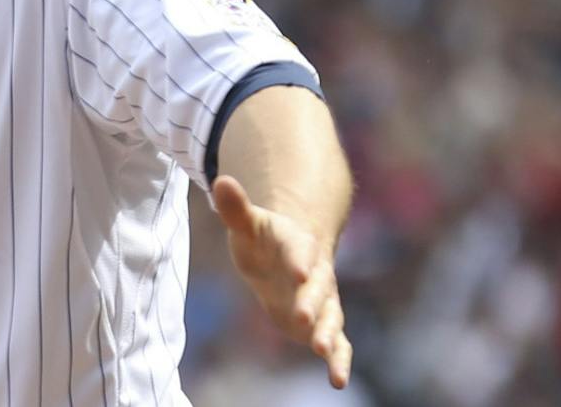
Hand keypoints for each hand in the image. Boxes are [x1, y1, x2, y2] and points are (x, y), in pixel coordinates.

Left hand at [212, 174, 352, 388]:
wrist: (288, 256)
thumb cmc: (263, 239)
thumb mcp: (246, 224)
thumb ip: (236, 207)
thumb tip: (220, 180)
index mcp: (297, 246)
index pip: (299, 251)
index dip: (299, 260)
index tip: (300, 271)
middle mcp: (316, 274)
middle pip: (318, 288)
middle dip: (311, 301)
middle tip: (303, 317)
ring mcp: (322, 301)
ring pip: (331, 317)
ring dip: (327, 334)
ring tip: (323, 352)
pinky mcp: (322, 323)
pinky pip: (337, 342)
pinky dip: (339, 360)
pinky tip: (339, 381)